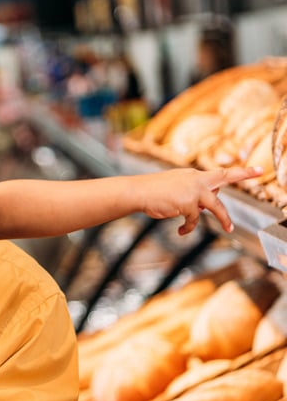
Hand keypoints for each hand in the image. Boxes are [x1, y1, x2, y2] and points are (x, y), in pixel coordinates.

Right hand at [139, 166, 262, 235]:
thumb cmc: (153, 192)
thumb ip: (194, 193)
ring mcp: (193, 191)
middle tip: (260, 171)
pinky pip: (194, 219)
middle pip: (225, 177)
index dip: (239, 172)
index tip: (257, 170)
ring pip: (216, 206)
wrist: (139, 192)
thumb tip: (207, 204)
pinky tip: (181, 231)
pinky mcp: (188, 203)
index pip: (220, 174)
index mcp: (194, 176)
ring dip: (224, 218)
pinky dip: (188, 227)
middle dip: (244, 173)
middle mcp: (196, 180)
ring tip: (230, 228)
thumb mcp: (176, 188)